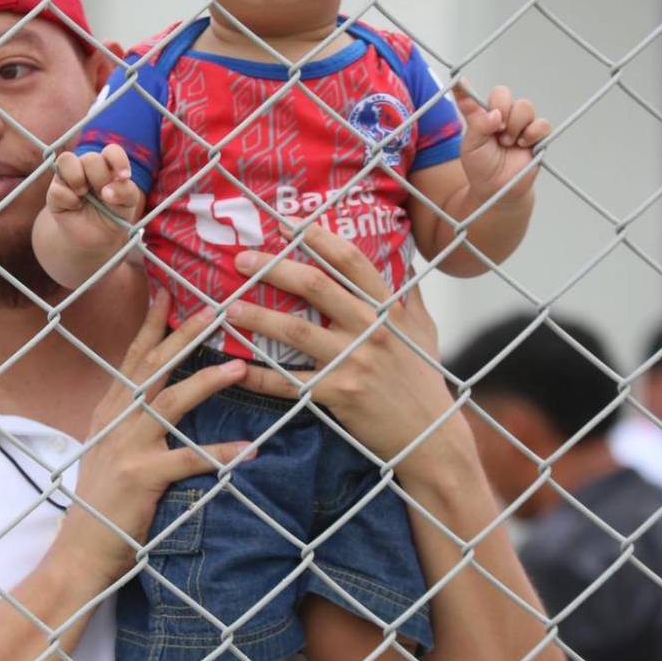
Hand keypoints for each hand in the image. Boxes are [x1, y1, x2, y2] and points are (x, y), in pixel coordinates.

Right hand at [45, 146, 141, 250]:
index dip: (118, 161)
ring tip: (83, 195)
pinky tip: (74, 207)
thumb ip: (126, 192)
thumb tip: (107, 191)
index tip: (124, 178)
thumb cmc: (113, 215)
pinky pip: (57, 188)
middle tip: (103, 196)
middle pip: (91, 158)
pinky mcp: (54, 190)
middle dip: (100, 179)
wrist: (94, 238)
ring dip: (77, 180)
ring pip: (66, 160)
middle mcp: (87, 166)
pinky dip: (69, 201)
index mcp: (108, 166)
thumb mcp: (127, 205)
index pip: (112, 151)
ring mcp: (68, 176)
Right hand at [54, 293, 255, 583]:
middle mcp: (116, 420)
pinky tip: (250, 449)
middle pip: (152, 367)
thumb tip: (153, 391)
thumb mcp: (107, 447)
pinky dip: (220, 454)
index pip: (132, 357)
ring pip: (171, 403)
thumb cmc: (102, 501)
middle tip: (214, 308)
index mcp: (110, 410)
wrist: (81, 550)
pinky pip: (188, 460)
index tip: (169, 292)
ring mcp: (127, 447)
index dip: (151, 324)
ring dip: (206, 381)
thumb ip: (127, 418)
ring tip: (240, 367)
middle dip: (183, 335)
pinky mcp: (142, 477)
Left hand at [227, 226, 459, 474]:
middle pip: (315, 286)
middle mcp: (370, 329)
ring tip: (230, 308)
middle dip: (274, 268)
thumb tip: (408, 258)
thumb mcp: (425, 332)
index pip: (351, 261)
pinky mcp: (338, 394)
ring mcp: (353, 362)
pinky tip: (237, 369)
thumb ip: (410, 295)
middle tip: (242, 260)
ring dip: (258, 317)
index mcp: (389, 309)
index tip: (288, 225)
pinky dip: (260, 376)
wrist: (431, 435)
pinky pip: (290, 383)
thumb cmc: (425, 380)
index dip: (318, 238)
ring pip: (295, 331)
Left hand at [454, 84, 549, 206]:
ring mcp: (520, 125)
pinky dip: (533, 132)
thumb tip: (494, 112)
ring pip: (525, 106)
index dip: (467, 89)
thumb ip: (477, 124)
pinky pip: (542, 124)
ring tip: (508, 142)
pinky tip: (523, 143)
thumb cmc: (481, 166)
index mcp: (483, 116)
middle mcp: (502, 116)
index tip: (458, 81)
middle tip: (497, 128)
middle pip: (504, 94)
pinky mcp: (537, 137)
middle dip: (501, 108)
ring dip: (515, 123)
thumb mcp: (471, 145)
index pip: (476, 96)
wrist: (496, 189)